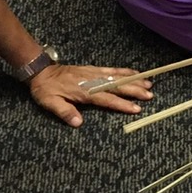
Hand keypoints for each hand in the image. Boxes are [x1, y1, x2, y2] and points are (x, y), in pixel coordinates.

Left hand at [28, 64, 152, 126]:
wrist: (42, 71)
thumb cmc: (46, 90)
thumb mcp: (50, 103)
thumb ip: (65, 112)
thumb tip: (78, 123)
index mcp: (84, 91)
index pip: (107, 99)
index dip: (122, 104)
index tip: (136, 108)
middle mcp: (93, 81)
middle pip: (117, 86)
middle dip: (135, 90)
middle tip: (150, 95)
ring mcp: (95, 73)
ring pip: (118, 76)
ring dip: (134, 80)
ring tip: (149, 84)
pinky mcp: (95, 69)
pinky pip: (113, 69)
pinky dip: (126, 71)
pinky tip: (136, 73)